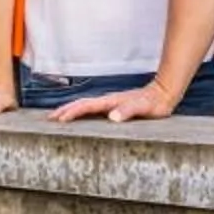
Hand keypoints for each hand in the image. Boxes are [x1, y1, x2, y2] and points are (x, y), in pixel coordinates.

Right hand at [52, 81, 176, 122]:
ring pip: (85, 105)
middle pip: (81, 104)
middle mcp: (107, 101)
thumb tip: (112, 117)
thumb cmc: (154, 103)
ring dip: (70, 110)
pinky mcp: (113, 106)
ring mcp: (110, 102)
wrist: (163, 93)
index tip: (59, 119)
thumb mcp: (142, 108)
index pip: (86, 106)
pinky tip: (80, 117)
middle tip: (49, 119)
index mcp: (110, 101)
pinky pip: (92, 109)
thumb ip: (128, 111)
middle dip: (64, 110)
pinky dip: (81, 112)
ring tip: (58, 117)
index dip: (71, 112)